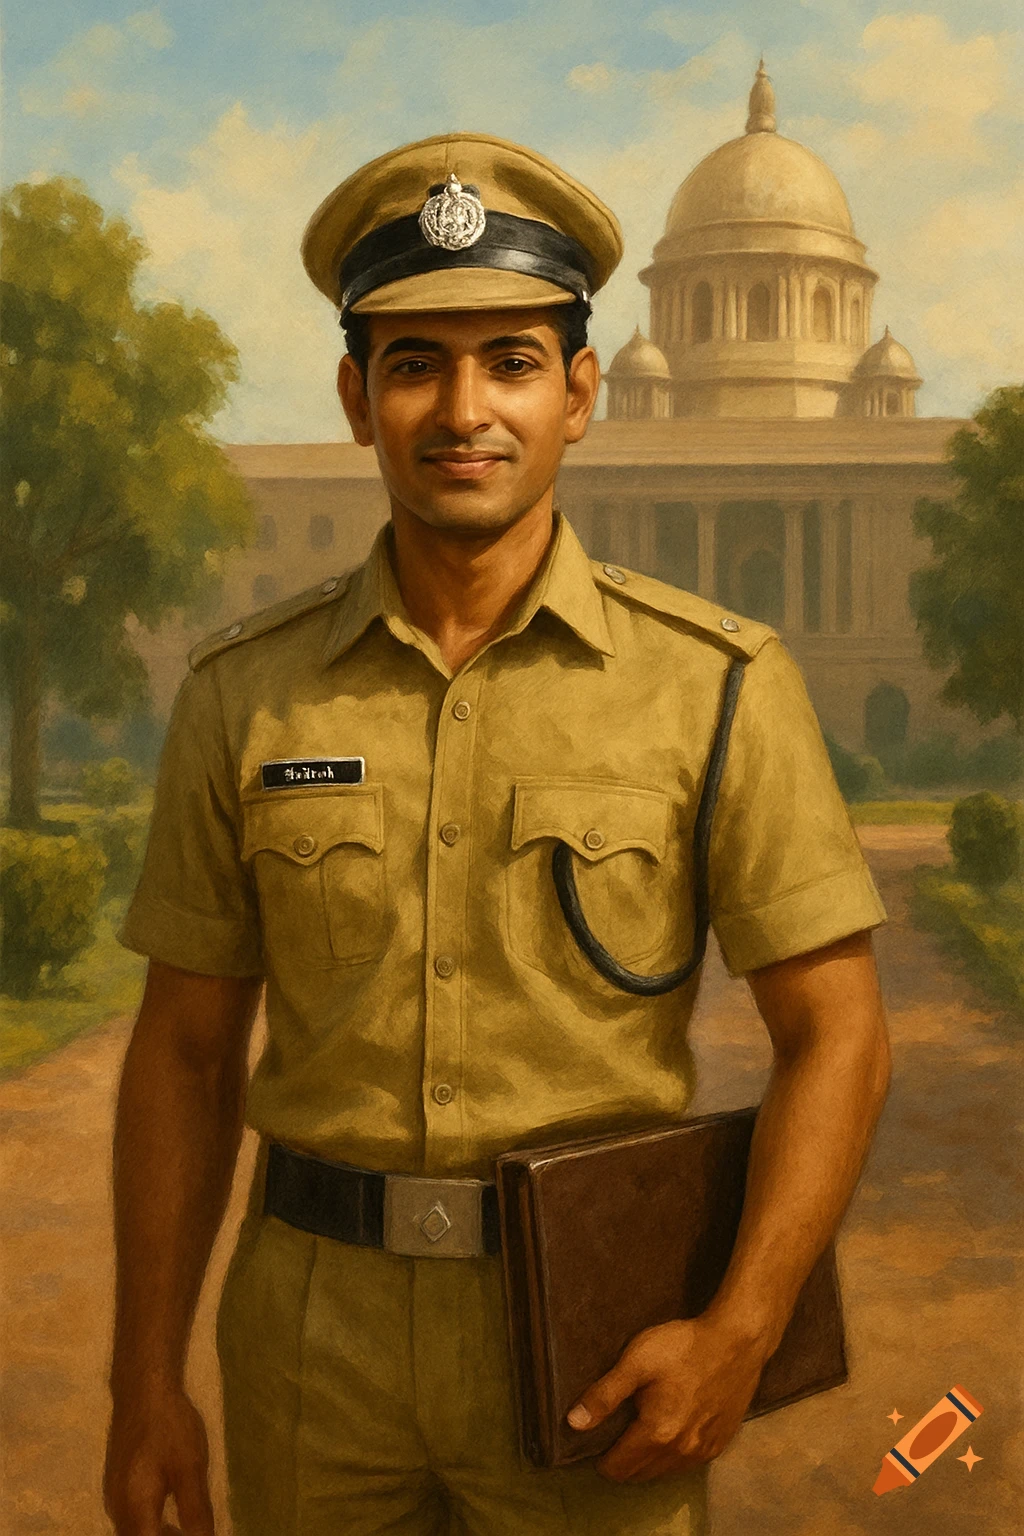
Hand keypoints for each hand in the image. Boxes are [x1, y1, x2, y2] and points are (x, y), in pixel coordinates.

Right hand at [104, 1388, 214, 1534]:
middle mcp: (118, 1508)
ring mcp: (115, 1495)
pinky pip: (131, 1517)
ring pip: (134, 1531)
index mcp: (135, 1510)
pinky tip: (170, 1510)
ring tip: (184, 1527)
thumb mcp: (191, 1469)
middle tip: (192, 1531)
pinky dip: (150, 1523)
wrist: (143, 1389)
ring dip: (157, 1534)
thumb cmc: (170, 1426)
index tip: (193, 1534)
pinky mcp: (118, 1483)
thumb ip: (196, 1512)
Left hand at [566, 1314, 766, 1481]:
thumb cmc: (684, 1346)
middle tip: (617, 1431)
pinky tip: (670, 1428)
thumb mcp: (636, 1362)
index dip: (601, 1458)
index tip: (597, 1439)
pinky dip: (672, 1454)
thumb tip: (574, 1423)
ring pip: (663, 1472)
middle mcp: (681, 1452)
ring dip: (647, 1459)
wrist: (736, 1341)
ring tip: (641, 1428)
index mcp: (657, 1433)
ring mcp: (703, 1451)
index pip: (617, 1468)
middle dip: (622, 1461)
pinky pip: (686, 1463)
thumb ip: (604, 1395)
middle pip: (639, 1474)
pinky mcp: (719, 1444)